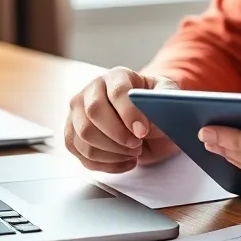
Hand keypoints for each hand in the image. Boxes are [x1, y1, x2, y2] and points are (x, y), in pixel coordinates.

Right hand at [65, 68, 179, 173]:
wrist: (144, 119)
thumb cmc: (153, 105)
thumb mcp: (167, 97)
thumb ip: (164, 102)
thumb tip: (150, 121)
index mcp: (117, 76)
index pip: (117, 92)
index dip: (129, 114)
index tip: (142, 131)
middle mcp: (92, 90)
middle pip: (94, 112)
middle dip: (118, 135)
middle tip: (138, 145)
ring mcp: (78, 112)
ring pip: (84, 136)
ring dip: (112, 151)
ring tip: (134, 152)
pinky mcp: (72, 134)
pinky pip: (81, 154)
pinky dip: (105, 164)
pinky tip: (125, 161)